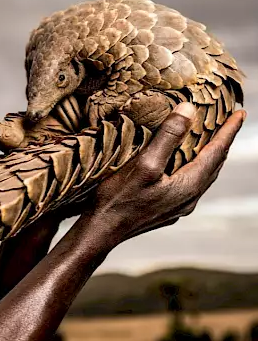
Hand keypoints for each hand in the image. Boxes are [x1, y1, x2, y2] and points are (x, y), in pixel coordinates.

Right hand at [84, 102, 245, 245]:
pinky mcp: (165, 211)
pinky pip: (189, 185)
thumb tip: (190, 109)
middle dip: (223, 142)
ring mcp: (178, 207)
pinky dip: (194, 169)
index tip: (241, 112)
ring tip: (211, 141)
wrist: (101, 231)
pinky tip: (184, 167)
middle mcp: (189, 198)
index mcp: (189, 185)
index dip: (229, 130)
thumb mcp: (144, 163)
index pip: (217, 151)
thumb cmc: (118, 199)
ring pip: (203, 176)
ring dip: (209, 157)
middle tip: (229, 122)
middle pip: (214, 165)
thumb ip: (168, 136)